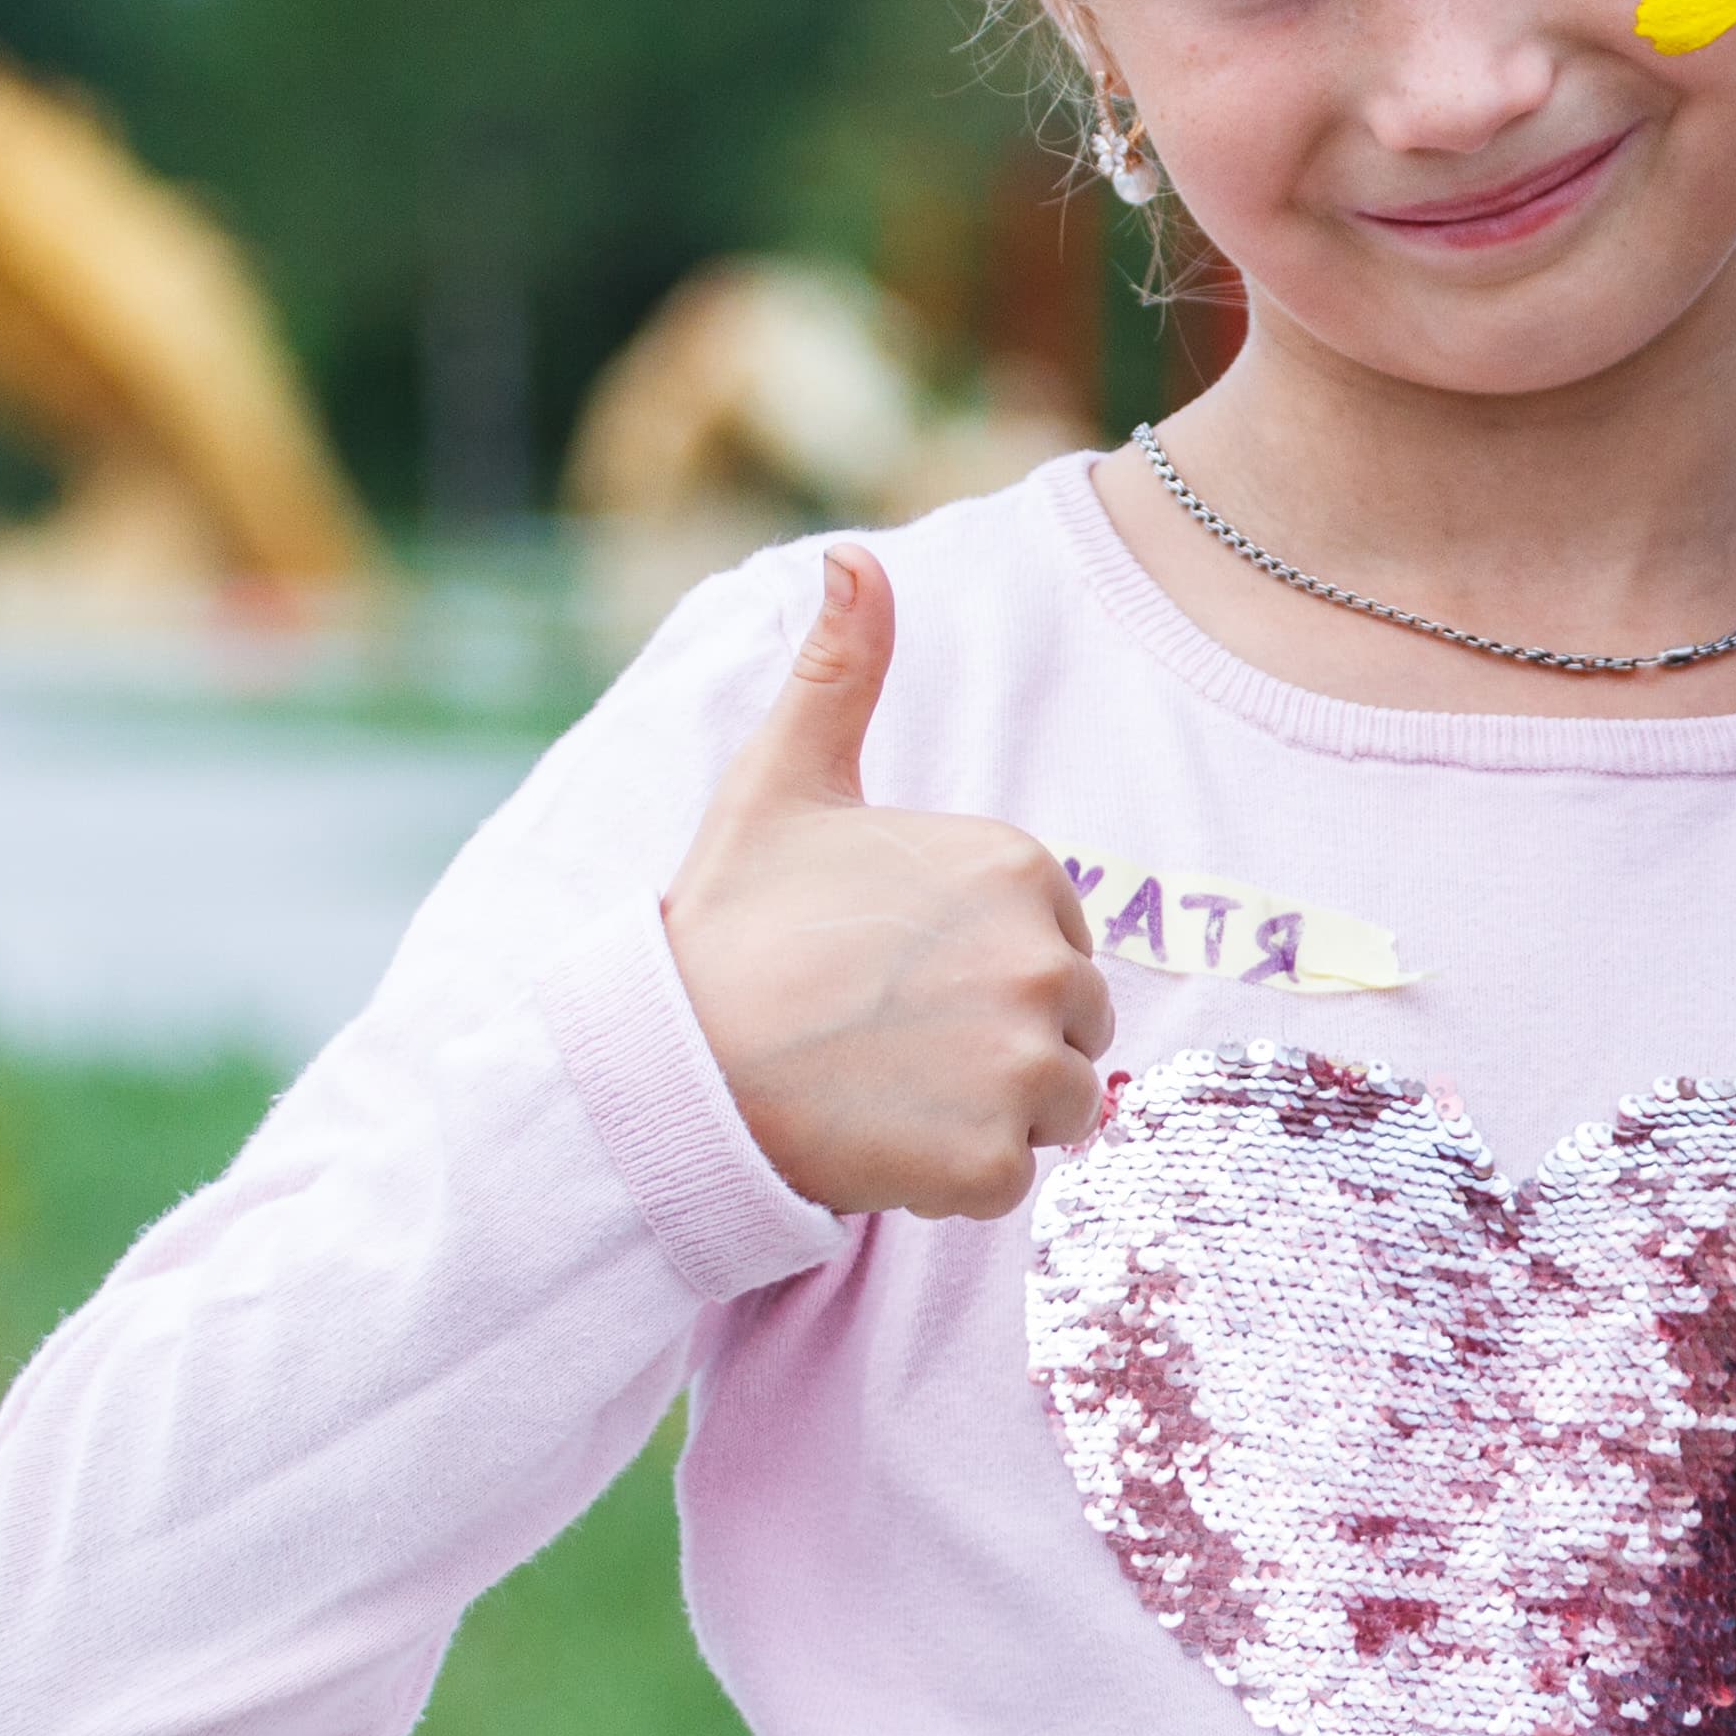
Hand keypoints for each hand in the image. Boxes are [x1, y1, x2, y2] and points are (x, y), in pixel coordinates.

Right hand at [664, 544, 1112, 1218]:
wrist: (664, 1061)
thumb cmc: (727, 925)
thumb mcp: (783, 779)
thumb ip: (840, 668)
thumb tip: (853, 553)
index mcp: (1018, 864)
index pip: (1054, 939)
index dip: (978, 967)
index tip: (891, 970)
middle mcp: (1042, 958)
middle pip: (1071, 1024)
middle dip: (995, 1042)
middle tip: (884, 1037)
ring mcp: (1021, 1065)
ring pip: (1056, 1105)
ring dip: (986, 1113)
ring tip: (884, 1088)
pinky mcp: (991, 1161)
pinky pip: (1010, 1182)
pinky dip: (951, 1180)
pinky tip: (876, 1141)